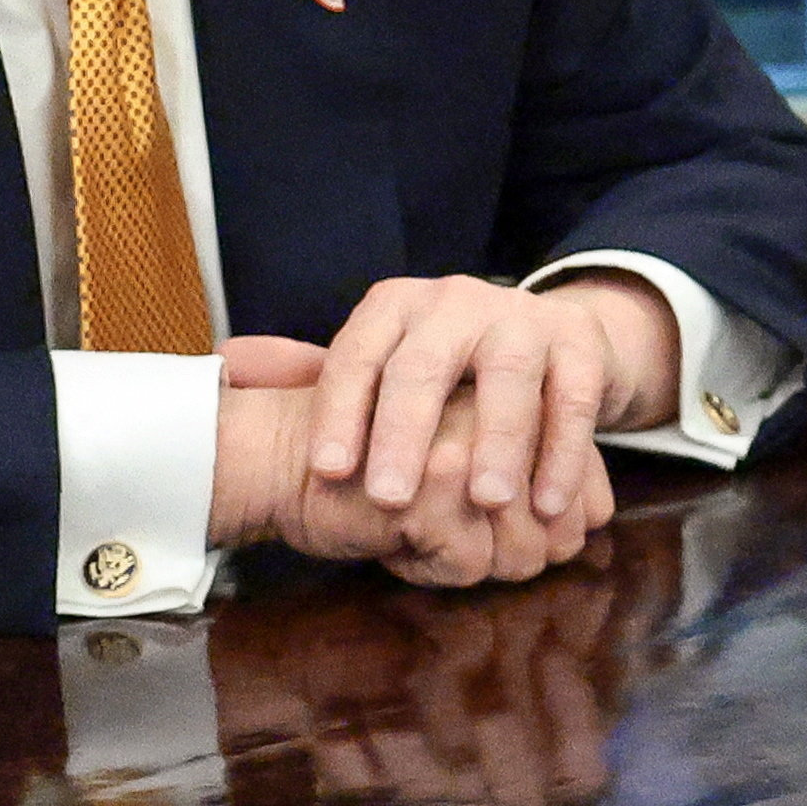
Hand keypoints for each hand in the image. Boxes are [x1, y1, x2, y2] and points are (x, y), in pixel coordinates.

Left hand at [208, 276, 675, 588]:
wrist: (545, 338)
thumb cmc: (443, 372)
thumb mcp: (379, 365)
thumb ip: (308, 374)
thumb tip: (227, 362)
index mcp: (395, 308)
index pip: (356, 355)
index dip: (338, 413)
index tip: (325, 473)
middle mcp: (454, 302)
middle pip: (423, 365)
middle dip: (404, 433)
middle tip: (388, 496)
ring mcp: (521, 318)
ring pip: (507, 376)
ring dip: (498, 440)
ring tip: (485, 500)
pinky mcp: (579, 344)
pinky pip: (573, 398)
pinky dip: (561, 452)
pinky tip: (545, 503)